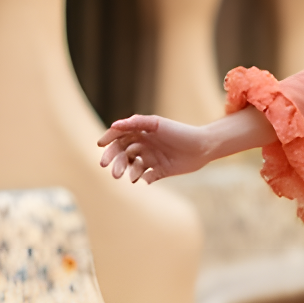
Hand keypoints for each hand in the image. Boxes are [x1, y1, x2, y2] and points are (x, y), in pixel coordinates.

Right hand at [96, 114, 218, 182]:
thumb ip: (136, 123)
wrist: (203, 146)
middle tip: (109, 168)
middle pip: (123, 153)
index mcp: (142, 132)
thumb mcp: (157, 124)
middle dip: (115, 160)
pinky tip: (143, 179)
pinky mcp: (160, 171)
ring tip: (125, 176)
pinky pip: (146, 176)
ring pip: (132, 166)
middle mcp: (145, 145)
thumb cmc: (180, 132)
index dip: (109, 140)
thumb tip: (114, 125)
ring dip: (126, 171)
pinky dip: (142, 178)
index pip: (120, 136)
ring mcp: (151, 159)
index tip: (100, 145)